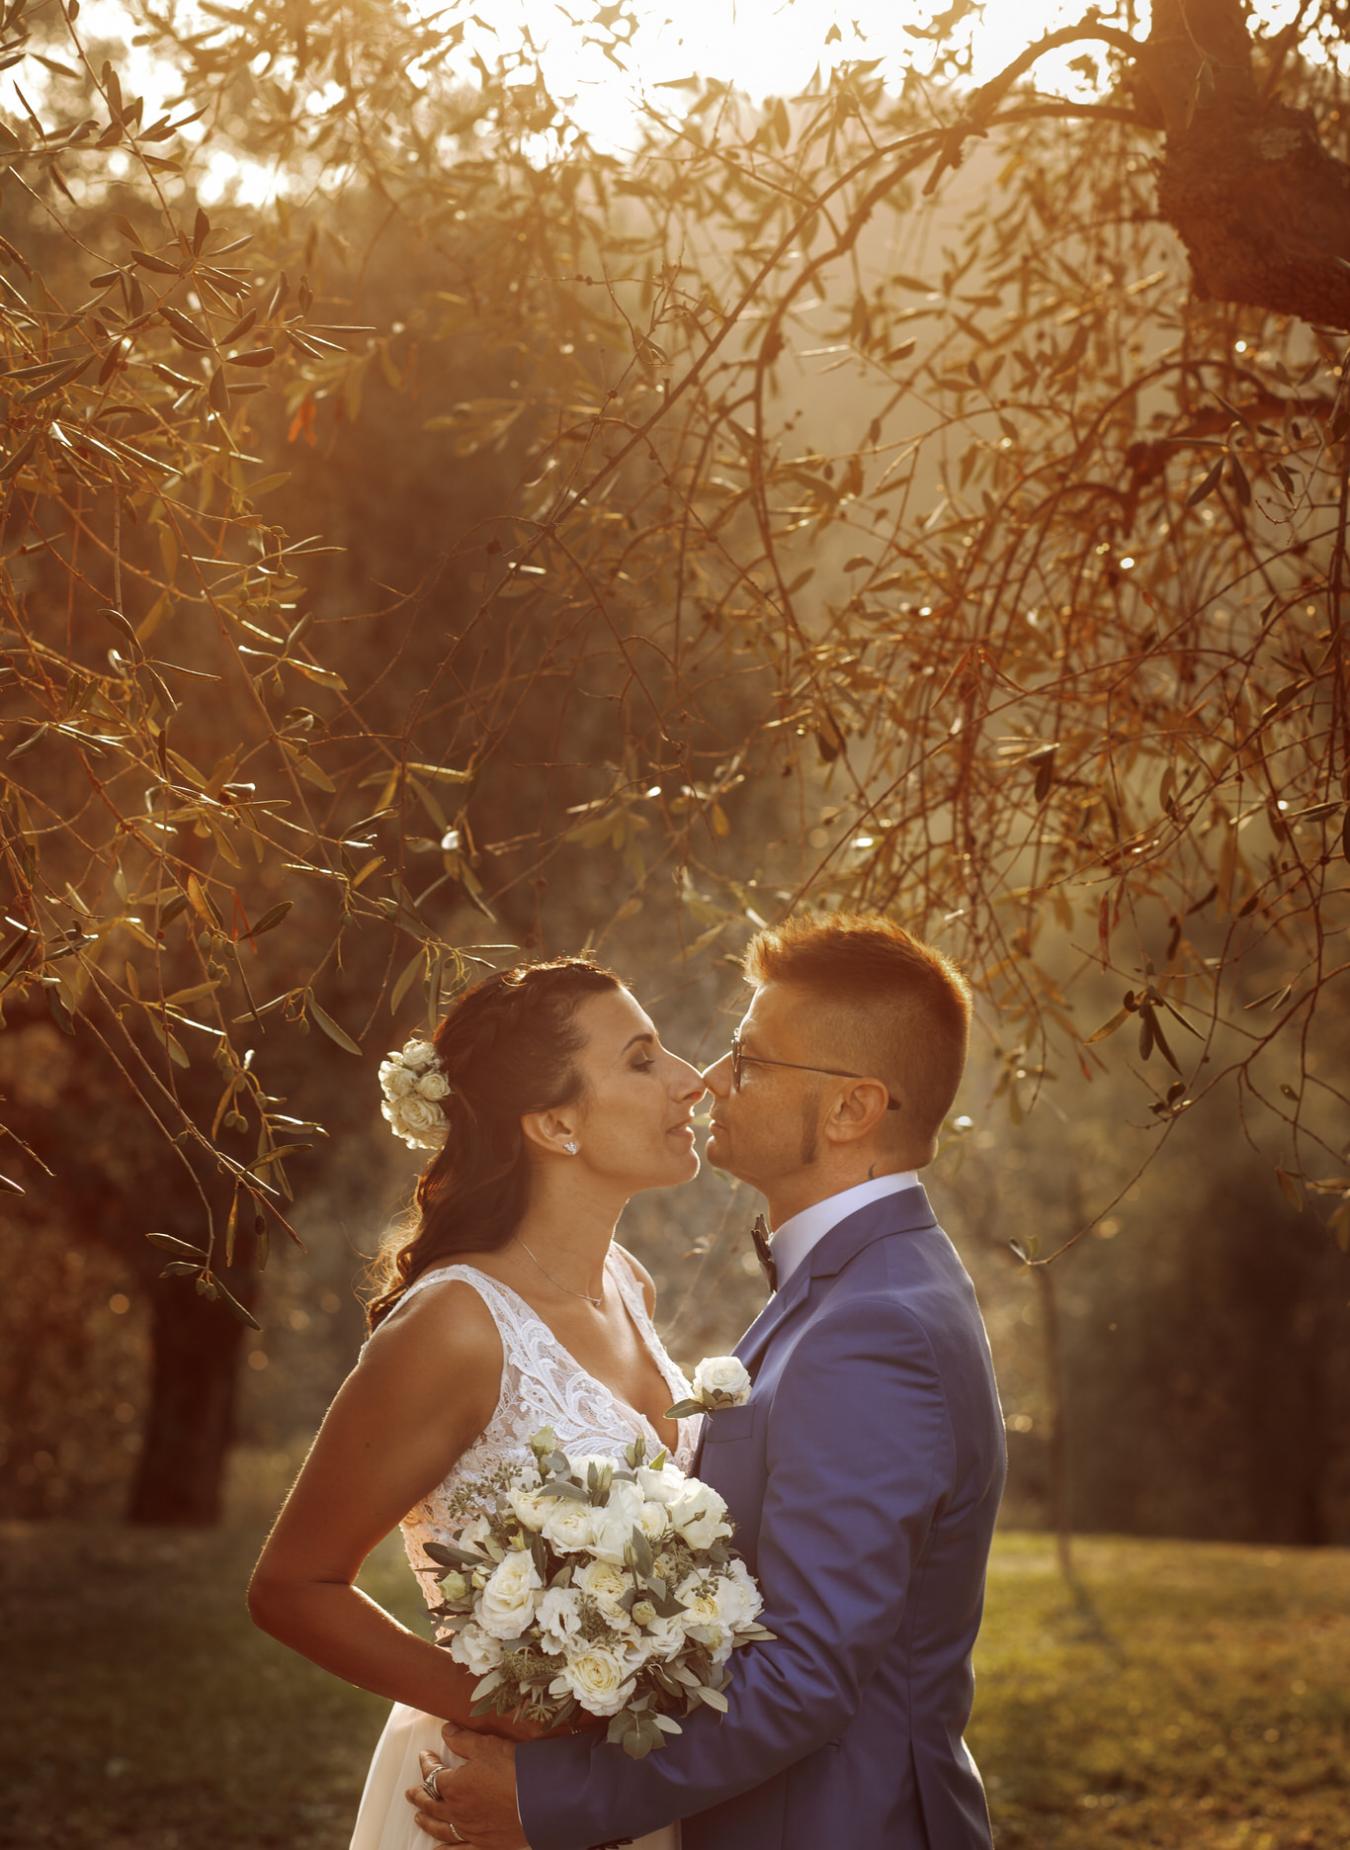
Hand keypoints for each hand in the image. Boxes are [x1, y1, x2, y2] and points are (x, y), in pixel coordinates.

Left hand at [406, 1728, 525, 1849]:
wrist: (539, 1800)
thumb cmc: (513, 1769)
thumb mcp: (486, 1746)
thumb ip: (463, 1740)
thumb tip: (446, 1731)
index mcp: (454, 1786)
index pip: (433, 1775)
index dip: (427, 1763)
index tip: (425, 1756)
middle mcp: (457, 1811)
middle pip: (432, 1804)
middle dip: (420, 1796)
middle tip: (411, 1793)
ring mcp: (470, 1830)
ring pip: (441, 1828)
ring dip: (427, 1822)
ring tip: (418, 1818)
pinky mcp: (484, 1843)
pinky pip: (459, 1849)